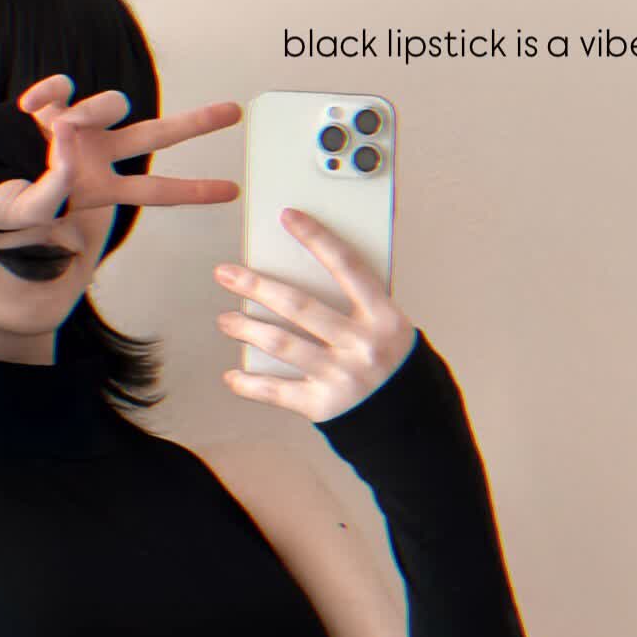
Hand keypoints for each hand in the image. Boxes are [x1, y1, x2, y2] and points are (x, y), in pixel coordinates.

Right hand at [0, 74, 241, 232]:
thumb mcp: (27, 212)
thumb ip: (54, 188)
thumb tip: (72, 138)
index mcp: (99, 188)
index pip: (155, 191)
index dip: (194, 192)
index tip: (234, 191)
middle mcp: (96, 153)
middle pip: (158, 137)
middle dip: (196, 124)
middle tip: (235, 111)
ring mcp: (76, 125)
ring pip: (112, 104)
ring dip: (92, 112)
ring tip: (58, 131)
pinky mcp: (50, 103)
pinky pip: (62, 87)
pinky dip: (48, 94)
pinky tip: (28, 109)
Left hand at [213, 208, 416, 422]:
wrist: (410, 420)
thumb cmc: (390, 362)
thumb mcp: (388, 326)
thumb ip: (356, 303)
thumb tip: (302, 271)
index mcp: (383, 317)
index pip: (346, 266)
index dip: (316, 238)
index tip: (288, 217)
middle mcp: (361, 345)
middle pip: (299, 306)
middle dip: (256, 286)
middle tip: (226, 274)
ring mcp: (340, 376)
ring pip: (281, 344)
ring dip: (246, 329)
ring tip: (226, 320)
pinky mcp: (322, 406)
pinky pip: (276, 392)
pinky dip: (249, 384)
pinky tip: (232, 375)